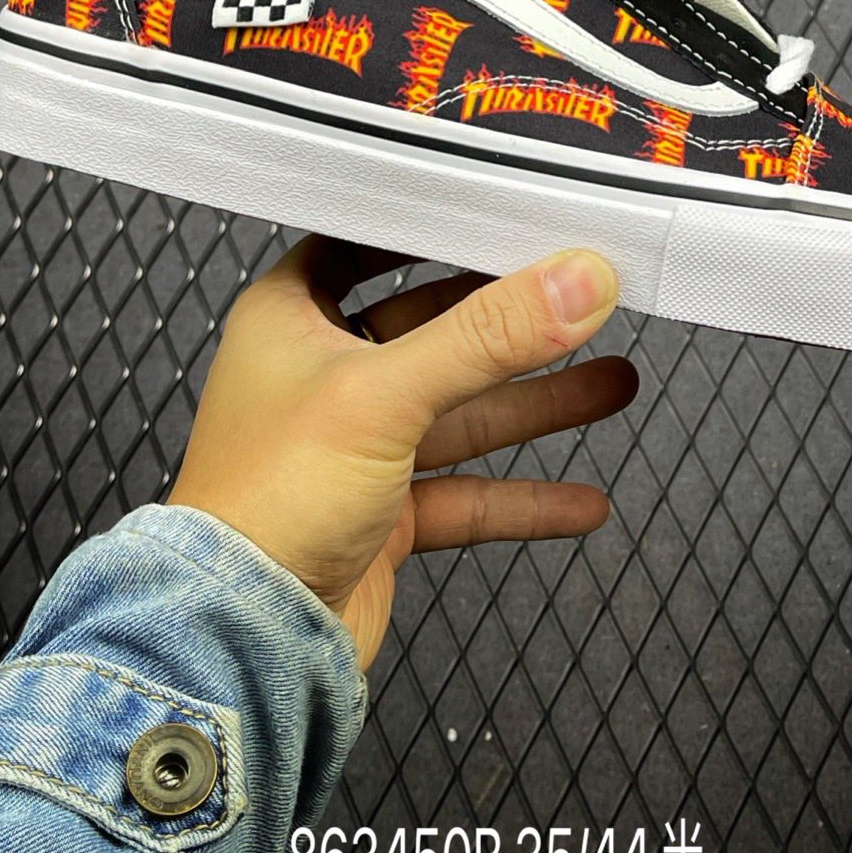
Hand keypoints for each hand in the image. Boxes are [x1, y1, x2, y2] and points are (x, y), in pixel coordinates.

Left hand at [168, 236, 634, 667]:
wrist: (238, 642)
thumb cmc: (264, 502)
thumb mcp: (385, 393)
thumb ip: (489, 334)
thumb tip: (578, 279)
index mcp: (290, 320)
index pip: (363, 245)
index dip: (427, 227)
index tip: (498, 210)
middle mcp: (321, 378)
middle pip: (433, 330)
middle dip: (513, 323)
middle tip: (584, 299)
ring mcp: (354, 451)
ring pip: (460, 414)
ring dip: (534, 404)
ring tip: (614, 382)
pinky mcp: (381, 518)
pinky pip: (466, 495)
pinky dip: (523, 496)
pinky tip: (582, 500)